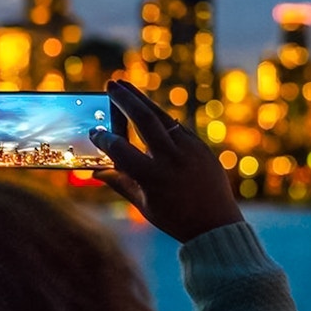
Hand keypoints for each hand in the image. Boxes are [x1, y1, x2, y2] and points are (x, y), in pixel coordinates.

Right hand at [90, 80, 243, 242]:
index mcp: (153, 177)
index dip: (104, 140)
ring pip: (162, 117)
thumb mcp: (144, 205)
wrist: (216, 225)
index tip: (94, 132)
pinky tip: (146, 108)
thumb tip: (95, 171)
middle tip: (110, 84)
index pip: (121, 150)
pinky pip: (177, 126)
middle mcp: (172, 159)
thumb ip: (119, 183)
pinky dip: (159, 117)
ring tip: (124, 86)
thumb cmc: (176, 219)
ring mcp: (190, 150)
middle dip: (125, 100)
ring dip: (142, 100)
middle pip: (145, 120)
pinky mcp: (201, 147)